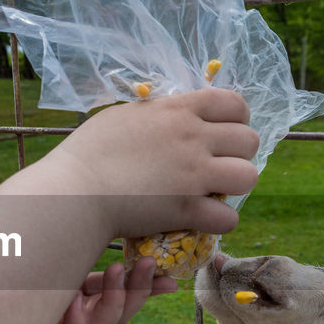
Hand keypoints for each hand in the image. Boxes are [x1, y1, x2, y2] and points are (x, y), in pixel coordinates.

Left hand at [39, 259, 174, 323]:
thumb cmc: (36, 281)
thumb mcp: (77, 271)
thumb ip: (110, 274)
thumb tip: (157, 264)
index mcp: (87, 305)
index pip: (127, 302)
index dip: (149, 292)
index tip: (172, 279)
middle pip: (117, 318)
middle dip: (135, 291)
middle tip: (145, 263)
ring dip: (110, 302)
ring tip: (113, 270)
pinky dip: (75, 320)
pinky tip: (74, 299)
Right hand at [45, 88, 259, 240]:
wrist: (74, 190)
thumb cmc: (88, 151)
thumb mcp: (125, 115)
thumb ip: (157, 114)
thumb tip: (172, 114)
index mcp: (178, 110)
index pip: (235, 103)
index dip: (238, 118)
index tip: (224, 131)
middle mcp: (193, 138)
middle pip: (249, 140)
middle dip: (239, 154)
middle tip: (218, 165)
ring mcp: (194, 175)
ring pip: (248, 177)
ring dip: (235, 186)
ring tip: (215, 191)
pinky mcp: (188, 210)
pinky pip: (229, 217)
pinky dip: (219, 221)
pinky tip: (202, 219)